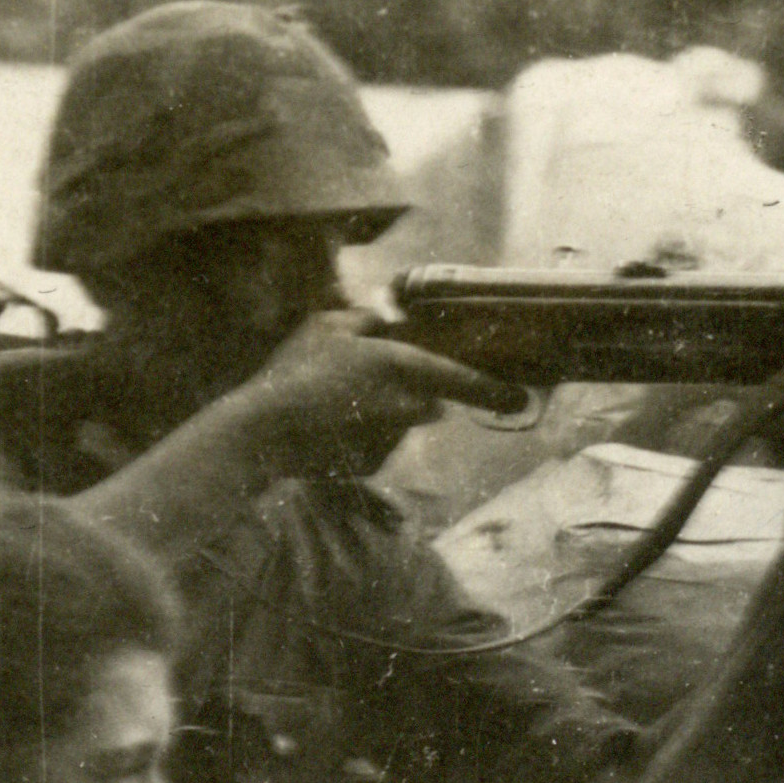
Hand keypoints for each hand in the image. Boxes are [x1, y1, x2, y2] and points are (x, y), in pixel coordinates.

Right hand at [229, 309, 526, 479]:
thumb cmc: (295, 371)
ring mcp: (391, 440)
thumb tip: (383, 317)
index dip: (494, 390)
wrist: (263, 431)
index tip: (520, 397)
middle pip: (426, 401)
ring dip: (381, 415)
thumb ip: (365, 320)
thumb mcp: (327, 325)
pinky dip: (361, 439)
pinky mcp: (372, 465)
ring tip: (333, 406)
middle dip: (408, 396)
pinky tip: (327, 430)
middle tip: (359, 389)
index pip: (462, 379)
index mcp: (402, 366)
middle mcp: (406, 406)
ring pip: (399, 424)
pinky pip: (377, 446)